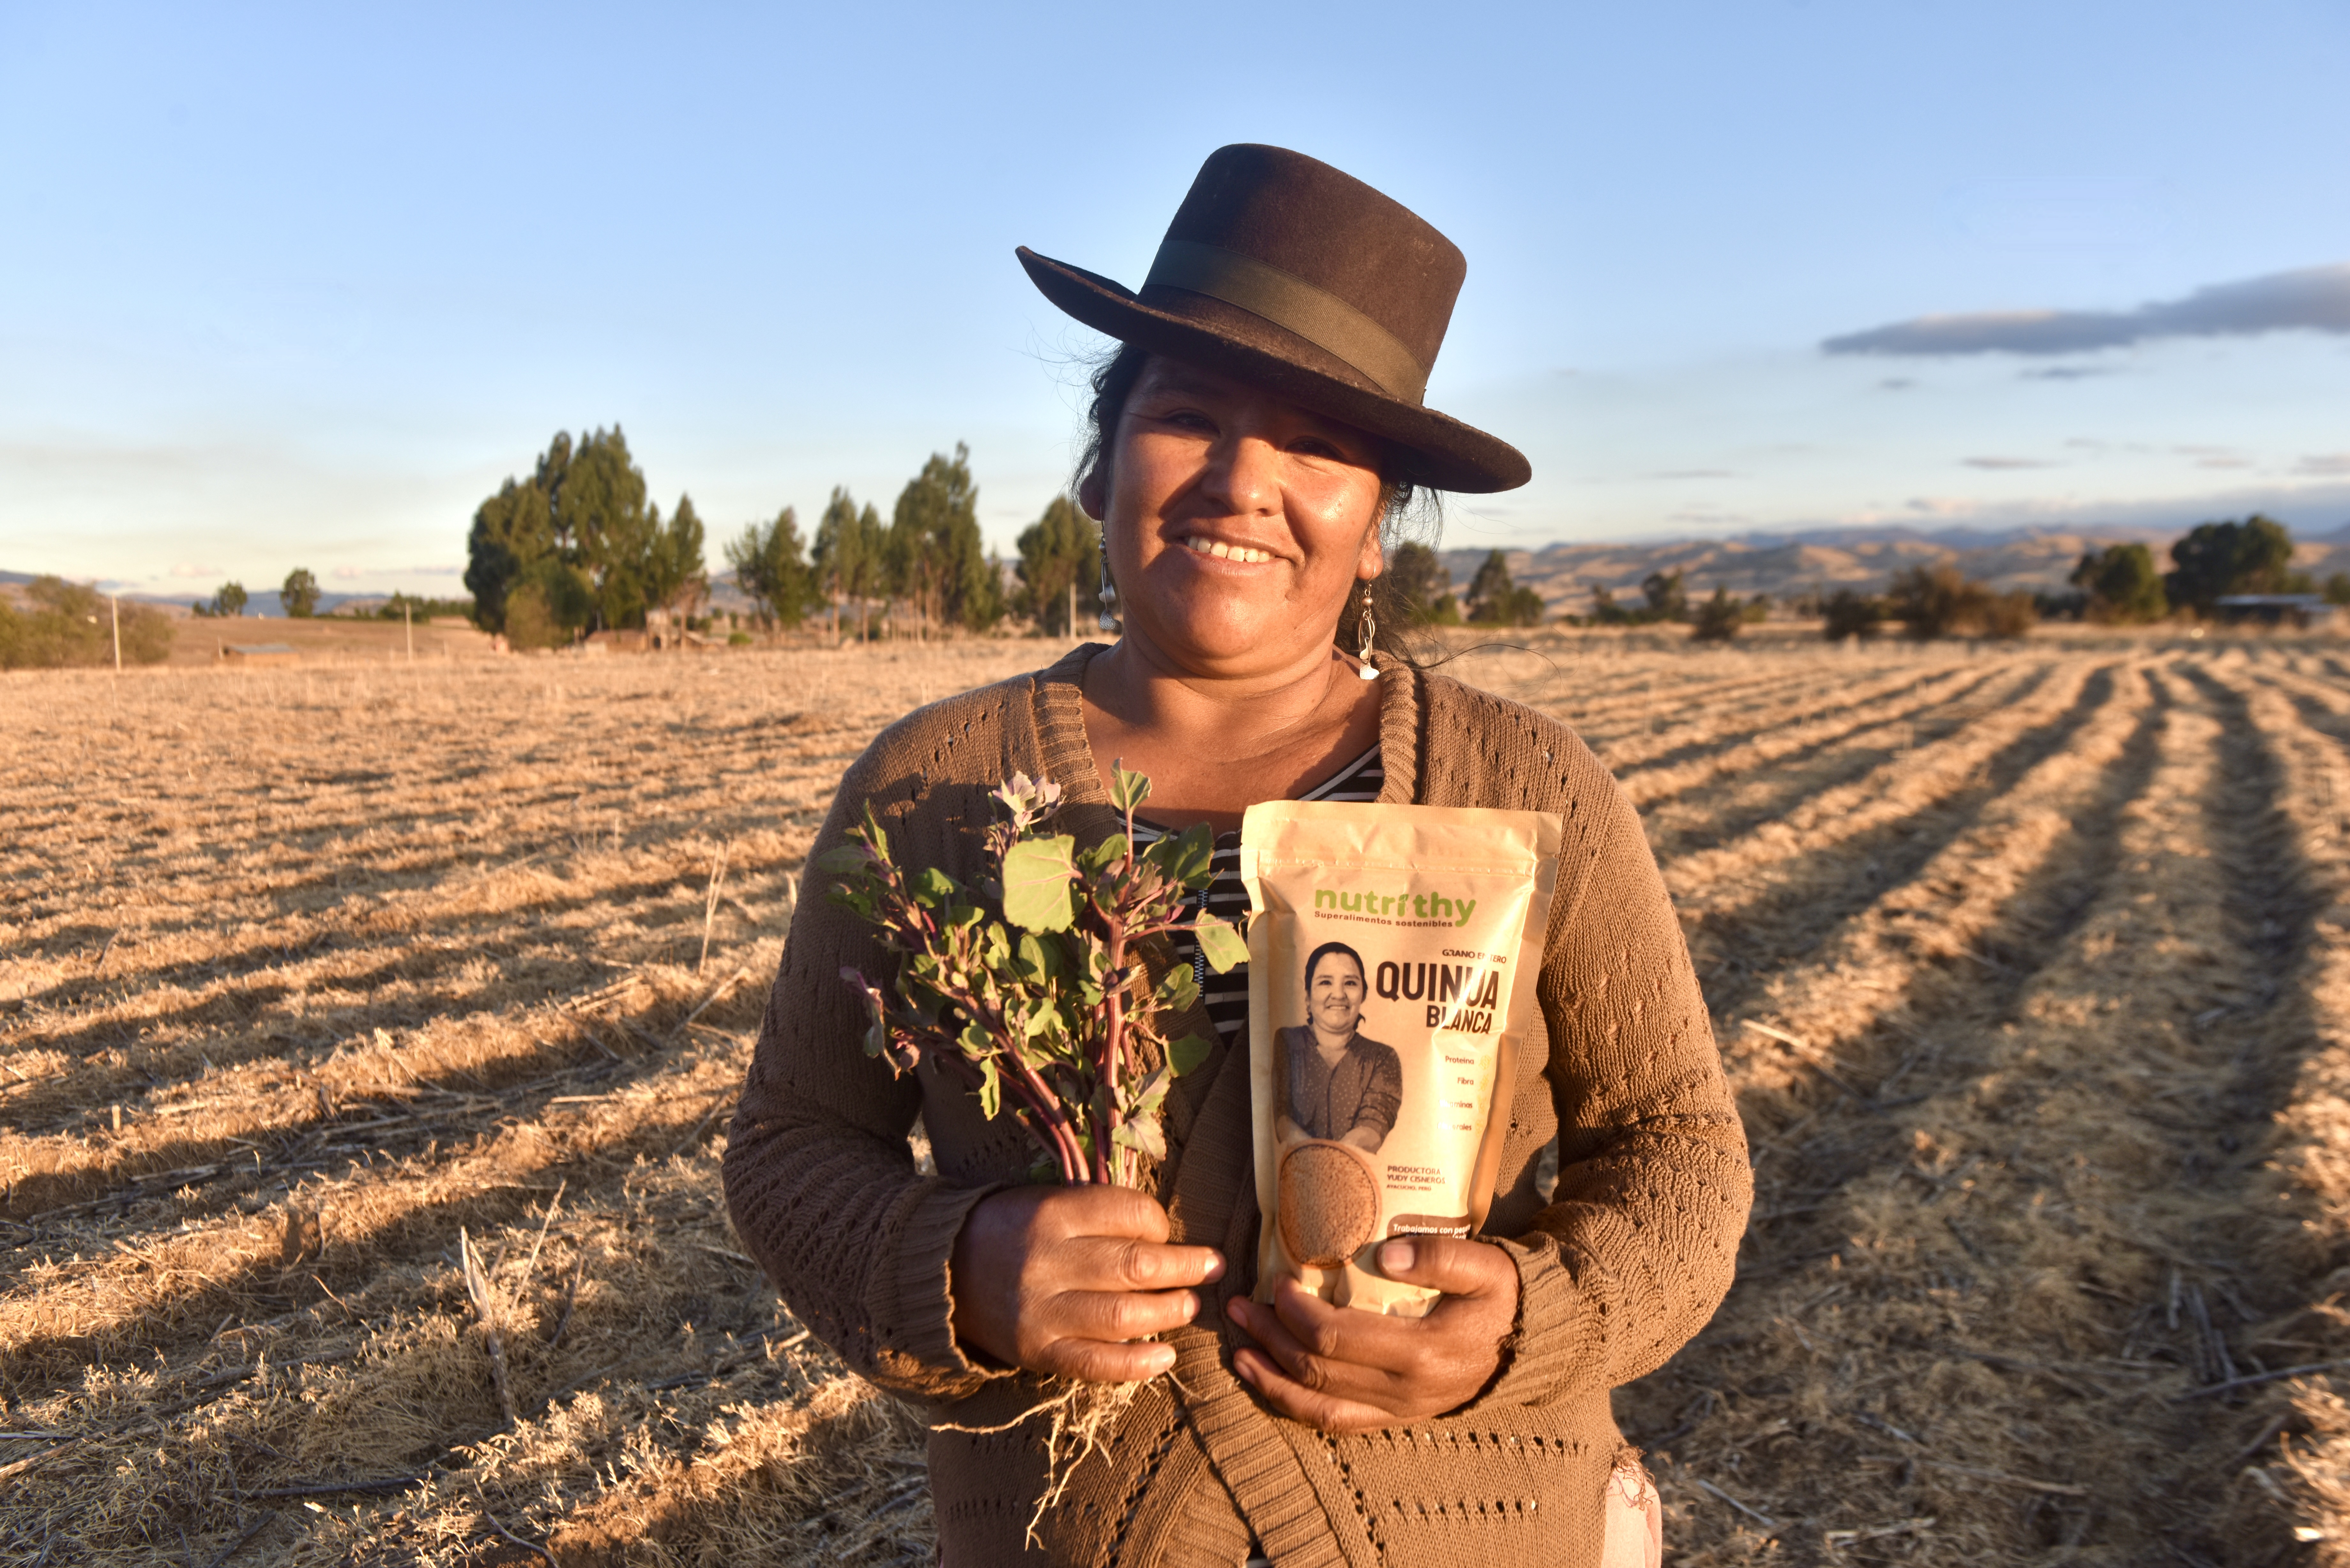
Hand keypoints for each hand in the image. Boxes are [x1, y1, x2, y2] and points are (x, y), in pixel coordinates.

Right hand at [950, 1184, 1224, 1381]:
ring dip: (1171, 1312)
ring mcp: (1041, 1312)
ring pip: (1124, 1315)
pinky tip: (1166, 1355)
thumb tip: (1163, 1234)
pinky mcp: (1037, 1352)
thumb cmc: (1009, 1230)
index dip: (1160, 1222)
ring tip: (1191, 1306)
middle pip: (1136, 1265)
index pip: (1129, 1213)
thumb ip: (1097, 1214)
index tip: (1166, 1231)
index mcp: (1051, 1214)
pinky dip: (1138, 1363)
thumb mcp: (1045, 1201)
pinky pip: (1096, 1363)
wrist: (942, 1273)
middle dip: (1185, 1267)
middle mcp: (1048, 1262)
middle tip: (1211, 1267)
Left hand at [1224, 1236, 1517, 1430]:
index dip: (1295, 1311)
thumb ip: (1439, 1256)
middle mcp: (1405, 1390)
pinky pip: (1337, 1422)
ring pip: (1318, 1406)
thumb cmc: (1502, 1296)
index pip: (1335, 1337)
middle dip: (1269, 1338)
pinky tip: (1271, 1383)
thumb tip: (1384, 1253)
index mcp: (1421, 1351)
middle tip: (1237, 1306)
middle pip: (1316, 1371)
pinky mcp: (1396, 1417)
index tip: (1276, 1281)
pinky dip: (1296, 1407)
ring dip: (1271, 1378)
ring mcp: (1399, 1410)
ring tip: (1238, 1350)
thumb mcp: (1485, 1266)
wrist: (1530, 1341)